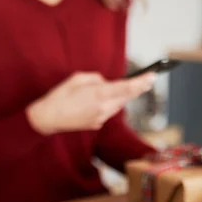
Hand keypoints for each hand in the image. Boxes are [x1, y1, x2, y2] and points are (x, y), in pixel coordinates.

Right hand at [26, 71, 154, 134]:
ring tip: (110, 89)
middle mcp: (103, 108)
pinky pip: (108, 112)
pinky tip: (93, 102)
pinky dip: (106, 105)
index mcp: (99, 94)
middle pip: (126, 97)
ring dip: (119, 97)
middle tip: (150, 80)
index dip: (141, 82)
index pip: (126, 88)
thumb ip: (96, 79)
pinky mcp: (97, 124)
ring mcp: (101, 118)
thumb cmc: (61, 95)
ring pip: (118, 105)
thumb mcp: (77, 78)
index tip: (152, 77)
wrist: (49, 118)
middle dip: (137, 88)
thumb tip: (106, 82)